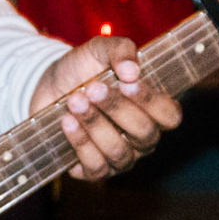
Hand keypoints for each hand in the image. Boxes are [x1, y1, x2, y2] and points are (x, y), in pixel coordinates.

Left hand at [29, 36, 181, 181]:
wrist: (48, 86)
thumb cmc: (82, 69)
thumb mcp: (99, 50)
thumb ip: (120, 50)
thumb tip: (131, 70)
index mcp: (153, 109)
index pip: (170, 116)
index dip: (152, 102)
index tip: (126, 83)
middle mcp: (142, 137)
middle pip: (144, 133)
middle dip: (117, 110)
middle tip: (93, 89)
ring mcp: (121, 156)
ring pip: (119, 152)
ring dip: (96, 125)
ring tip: (74, 101)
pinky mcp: (94, 169)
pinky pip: (96, 166)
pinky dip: (81, 143)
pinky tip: (67, 122)